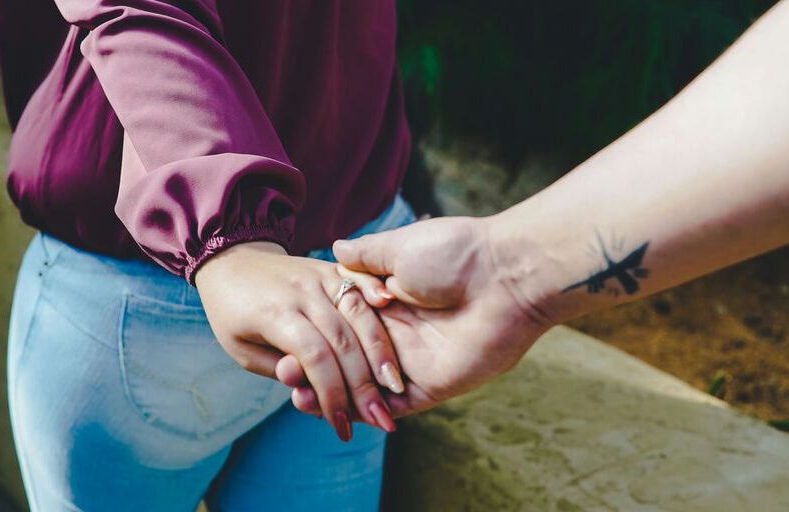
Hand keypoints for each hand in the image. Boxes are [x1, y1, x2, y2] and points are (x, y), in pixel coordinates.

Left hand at [195, 241, 405, 438]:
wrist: (233, 261)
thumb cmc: (234, 314)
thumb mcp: (241, 348)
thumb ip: (277, 366)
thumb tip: (309, 387)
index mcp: (274, 313)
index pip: (314, 356)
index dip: (332, 393)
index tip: (342, 425)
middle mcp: (302, 292)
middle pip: (343, 340)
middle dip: (364, 385)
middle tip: (381, 420)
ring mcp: (321, 276)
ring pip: (361, 316)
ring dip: (382, 356)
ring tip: (395, 389)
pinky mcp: (334, 269)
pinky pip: (364, 288)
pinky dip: (383, 314)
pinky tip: (395, 333)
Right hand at [280, 216, 554, 417]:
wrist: (506, 273)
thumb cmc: (457, 252)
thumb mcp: (400, 247)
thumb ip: (366, 256)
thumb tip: (336, 246)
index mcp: (390, 302)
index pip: (345, 327)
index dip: (314, 335)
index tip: (282, 339)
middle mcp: (400, 335)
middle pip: (349, 361)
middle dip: (314, 368)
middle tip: (282, 369)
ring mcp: (415, 363)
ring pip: (365, 388)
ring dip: (332, 394)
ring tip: (296, 393)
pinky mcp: (432, 386)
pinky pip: (392, 407)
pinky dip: (363, 412)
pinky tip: (331, 408)